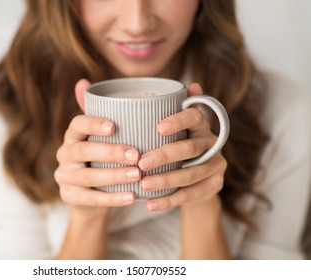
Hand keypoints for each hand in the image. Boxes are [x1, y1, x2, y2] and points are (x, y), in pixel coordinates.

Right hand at [54, 79, 138, 216]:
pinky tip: (131, 197)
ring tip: (137, 175)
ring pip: (88, 177)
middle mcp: (65, 154)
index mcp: (73, 136)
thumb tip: (83, 80)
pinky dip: (112, 199)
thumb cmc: (100, 159)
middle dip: (111, 152)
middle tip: (136, 155)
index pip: (77, 125)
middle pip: (84, 151)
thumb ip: (99, 112)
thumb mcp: (100, 137)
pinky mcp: (69, 197)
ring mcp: (64, 177)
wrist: (89, 195)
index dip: (93, 124)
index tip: (114, 126)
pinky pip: (90, 199)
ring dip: (114, 176)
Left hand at [138, 83, 226, 211]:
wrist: (199, 179)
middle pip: (189, 148)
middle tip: (141, 163)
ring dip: (166, 180)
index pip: (194, 117)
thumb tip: (190, 85)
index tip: (158, 128)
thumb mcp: (174, 130)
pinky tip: (151, 204)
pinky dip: (170, 200)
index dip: (178, 120)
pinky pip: (192, 194)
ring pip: (191, 173)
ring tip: (143, 185)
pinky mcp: (215, 185)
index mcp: (200, 126)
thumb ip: (170, 112)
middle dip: (164, 155)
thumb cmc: (178, 147)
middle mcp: (212, 143)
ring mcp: (216, 165)